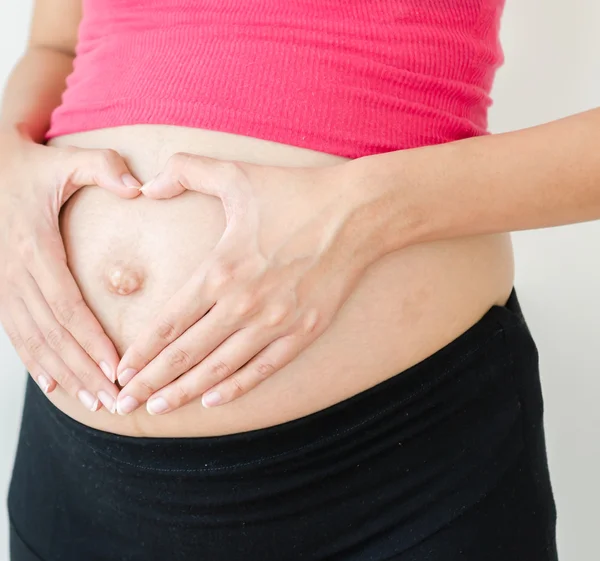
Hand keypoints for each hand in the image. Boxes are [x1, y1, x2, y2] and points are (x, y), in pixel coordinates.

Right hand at [0, 127, 140, 411]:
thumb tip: (138, 187)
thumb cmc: (31, 167)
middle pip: (53, 334)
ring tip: (93, 400)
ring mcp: (2, 285)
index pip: (66, 306)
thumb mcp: (65, 161)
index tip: (116, 367)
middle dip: (83, 370)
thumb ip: (103, 168)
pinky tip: (53, 386)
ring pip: (33, 342)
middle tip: (114, 398)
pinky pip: (16, 335)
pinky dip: (35, 363)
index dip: (90, 340)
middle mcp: (14, 274)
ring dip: (63, 374)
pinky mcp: (0, 291)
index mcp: (35, 248)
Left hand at [116, 153, 368, 414]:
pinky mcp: (304, 332)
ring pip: (220, 368)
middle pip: (186, 354)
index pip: (168, 323)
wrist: (356, 214)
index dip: (140, 352)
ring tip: (158, 409)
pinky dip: (236, 387)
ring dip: (185, 391)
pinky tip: (213, 400)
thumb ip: (185, 171)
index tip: (120, 372)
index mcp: (221, 270)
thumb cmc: (294, 193)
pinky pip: (263, 369)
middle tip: (123, 404)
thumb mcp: (235, 174)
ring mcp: (275, 323)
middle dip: (150, 383)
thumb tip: (146, 186)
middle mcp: (243, 304)